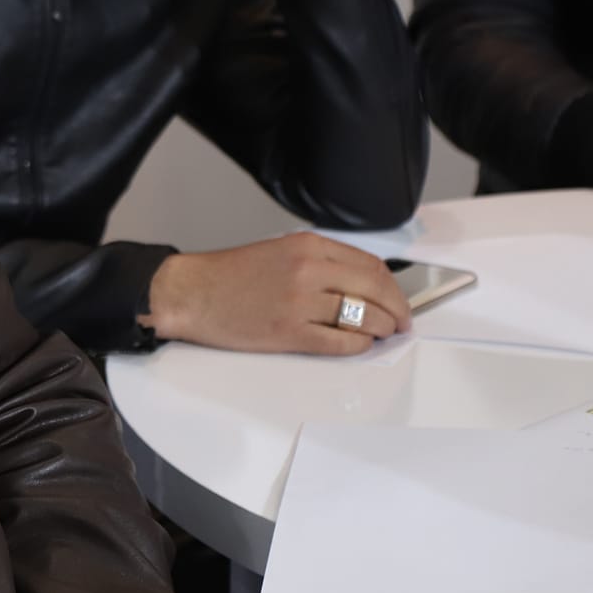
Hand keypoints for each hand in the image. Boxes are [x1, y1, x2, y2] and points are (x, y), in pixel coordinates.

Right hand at [140, 233, 412, 355]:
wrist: (191, 293)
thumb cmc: (229, 276)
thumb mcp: (278, 251)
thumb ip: (318, 261)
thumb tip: (359, 284)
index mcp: (306, 246)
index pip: (370, 264)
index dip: (392, 285)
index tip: (397, 298)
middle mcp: (308, 269)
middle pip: (374, 289)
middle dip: (397, 309)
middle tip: (402, 321)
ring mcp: (300, 302)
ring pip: (363, 317)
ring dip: (382, 329)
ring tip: (384, 334)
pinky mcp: (290, 332)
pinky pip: (340, 342)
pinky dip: (359, 346)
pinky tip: (360, 345)